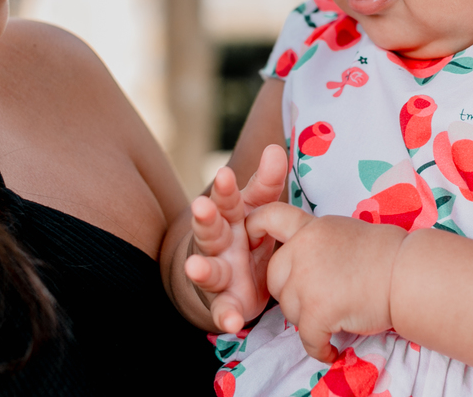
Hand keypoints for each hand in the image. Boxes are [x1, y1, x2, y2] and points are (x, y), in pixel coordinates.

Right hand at [185, 144, 287, 332]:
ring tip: (195, 267)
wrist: (229, 273)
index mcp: (229, 215)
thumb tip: (277, 149)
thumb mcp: (256, 206)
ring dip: (201, 268)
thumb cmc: (246, 231)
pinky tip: (230, 322)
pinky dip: (225, 316)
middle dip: (205, 219)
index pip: (226, 198)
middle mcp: (218, 242)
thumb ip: (266, 182)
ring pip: (209, 269)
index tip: (225, 173)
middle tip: (202, 207)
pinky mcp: (225, 301)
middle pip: (210, 228)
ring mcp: (219, 272)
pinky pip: (223, 309)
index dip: (226, 187)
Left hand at [246, 202, 405, 362]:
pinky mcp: (317, 310)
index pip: (270, 216)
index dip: (254, 227)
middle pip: (274, 277)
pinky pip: (307, 338)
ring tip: (333, 320)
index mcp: (311, 228)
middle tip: (317, 300)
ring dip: (307, 320)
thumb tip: (307, 259)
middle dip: (289, 293)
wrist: (408, 274)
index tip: (250, 238)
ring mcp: (307, 280)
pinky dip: (319, 348)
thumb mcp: (345, 232)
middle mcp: (303, 250)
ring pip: (288, 310)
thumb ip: (318, 242)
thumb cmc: (388, 254)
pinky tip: (331, 351)